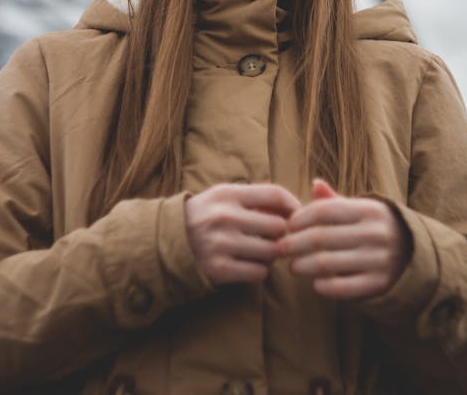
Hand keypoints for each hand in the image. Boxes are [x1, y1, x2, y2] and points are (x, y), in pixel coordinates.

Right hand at [185, 183, 299, 284]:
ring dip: (272, 254)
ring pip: (271, 252)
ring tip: (262, 251)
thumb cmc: (207, 214)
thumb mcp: (225, 196)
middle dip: (282, 234)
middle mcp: (225, 217)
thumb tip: (294, 209)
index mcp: (228, 194)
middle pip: (278, 226)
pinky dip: (260, 271)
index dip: (293, 205)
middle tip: (277, 238)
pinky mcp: (218, 269)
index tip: (298, 215)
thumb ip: (255, 198)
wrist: (168, 240)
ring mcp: (221, 244)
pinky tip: (250, 264)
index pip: (274, 194)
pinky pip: (258, 273)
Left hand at [277, 179, 410, 298]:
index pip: (324, 211)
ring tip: (292, 267)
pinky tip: (314, 283)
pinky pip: (344, 287)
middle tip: (280, 249)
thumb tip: (315, 183)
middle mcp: (376, 232)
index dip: (300, 219)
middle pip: (321, 238)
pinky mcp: (380, 283)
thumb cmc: (374, 227)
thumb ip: (336, 201)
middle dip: (294, 244)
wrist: (414, 253)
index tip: (287, 226)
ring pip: (328, 263)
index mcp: (369, 209)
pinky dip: (324, 286)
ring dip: (303, 266)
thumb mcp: (360, 209)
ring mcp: (379, 259)